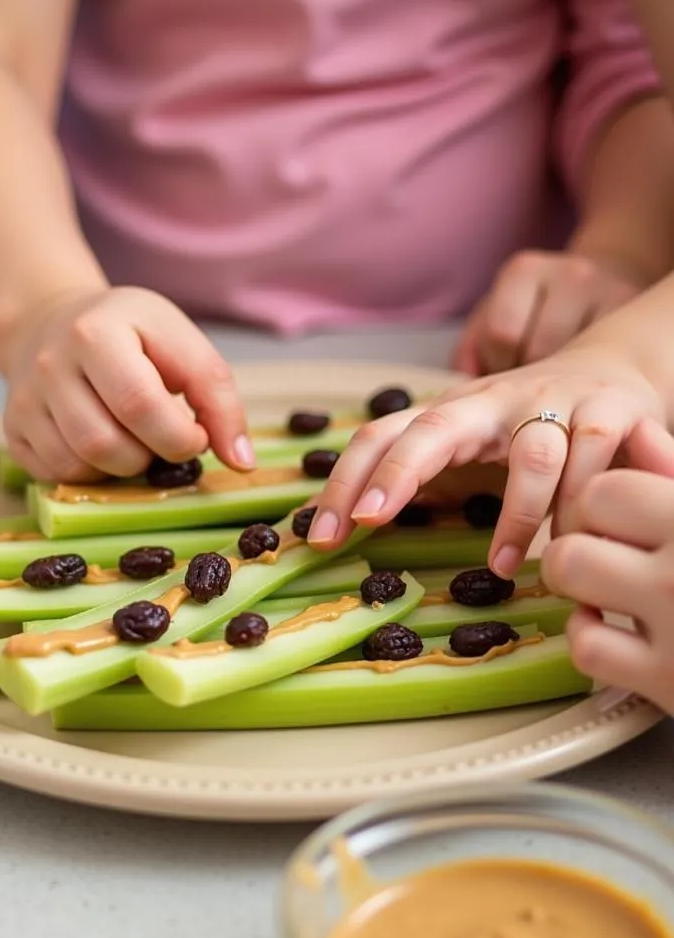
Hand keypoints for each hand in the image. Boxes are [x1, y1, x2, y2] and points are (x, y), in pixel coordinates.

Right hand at [0, 285, 253, 482]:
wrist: (53, 321)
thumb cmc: (130, 334)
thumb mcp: (181, 343)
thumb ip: (219, 398)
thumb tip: (241, 463)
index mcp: (95, 332)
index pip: (139, 404)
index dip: (178, 437)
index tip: (194, 435)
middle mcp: (49, 365)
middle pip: (104, 445)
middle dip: (148, 458)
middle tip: (161, 440)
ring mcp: (23, 400)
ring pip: (77, 467)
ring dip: (119, 470)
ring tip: (132, 441)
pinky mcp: (12, 430)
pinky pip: (55, 476)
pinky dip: (90, 475)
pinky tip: (102, 445)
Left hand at [306, 346, 673, 576]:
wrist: (615, 370)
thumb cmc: (522, 426)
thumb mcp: (464, 446)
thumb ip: (421, 479)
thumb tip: (349, 530)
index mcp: (448, 412)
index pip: (381, 437)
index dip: (348, 481)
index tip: (323, 533)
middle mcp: (491, 400)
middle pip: (434, 427)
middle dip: (396, 473)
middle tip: (370, 520)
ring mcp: (553, 402)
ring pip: (533, 456)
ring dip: (518, 517)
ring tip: (503, 567)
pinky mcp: (612, 414)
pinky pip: (596, 464)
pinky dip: (584, 508)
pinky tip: (575, 541)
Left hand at [454, 250, 645, 375]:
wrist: (602, 281)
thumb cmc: (533, 311)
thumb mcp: (493, 318)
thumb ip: (469, 352)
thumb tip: (461, 386)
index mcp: (524, 270)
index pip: (501, 333)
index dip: (497, 360)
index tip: (505, 363)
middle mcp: (571, 274)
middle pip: (538, 349)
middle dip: (526, 374)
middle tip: (530, 377)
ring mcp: (612, 292)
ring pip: (574, 363)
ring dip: (557, 380)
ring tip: (554, 376)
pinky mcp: (636, 316)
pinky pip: (605, 364)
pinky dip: (586, 377)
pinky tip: (580, 374)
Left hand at [542, 466, 673, 714]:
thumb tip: (638, 433)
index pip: (604, 491)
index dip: (597, 506)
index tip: (614, 523)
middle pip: (573, 533)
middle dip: (577, 545)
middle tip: (609, 559)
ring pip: (569, 575)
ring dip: (578, 587)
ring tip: (613, 594)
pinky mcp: (668, 680)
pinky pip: (587, 647)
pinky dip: (594, 642)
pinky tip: (625, 638)